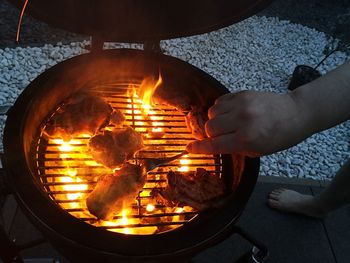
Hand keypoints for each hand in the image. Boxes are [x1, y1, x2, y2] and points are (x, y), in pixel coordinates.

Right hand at [186, 90, 310, 155]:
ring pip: (212, 113)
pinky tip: (230, 112)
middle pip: (209, 128)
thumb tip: (217, 144)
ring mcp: (241, 105)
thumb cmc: (279, 136)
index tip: (188, 149)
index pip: (214, 145)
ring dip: (215, 120)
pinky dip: (220, 108)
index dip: (199, 148)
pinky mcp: (242, 94)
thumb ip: (235, 148)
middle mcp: (241, 121)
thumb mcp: (258, 150)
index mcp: (246, 139)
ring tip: (226, 122)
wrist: (295, 113)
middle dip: (211, 134)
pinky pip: (220, 101)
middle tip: (221, 135)